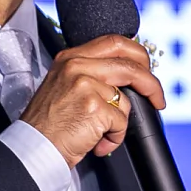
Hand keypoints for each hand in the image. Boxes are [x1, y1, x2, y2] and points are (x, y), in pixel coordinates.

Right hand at [20, 35, 165, 165]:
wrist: (33, 148)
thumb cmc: (48, 124)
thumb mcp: (64, 85)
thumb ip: (90, 74)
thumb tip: (125, 76)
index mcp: (70, 57)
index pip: (114, 42)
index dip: (137, 55)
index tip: (145, 70)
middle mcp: (76, 66)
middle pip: (130, 64)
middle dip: (151, 82)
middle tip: (157, 98)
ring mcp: (85, 84)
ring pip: (125, 100)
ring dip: (119, 124)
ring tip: (100, 134)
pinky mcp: (93, 107)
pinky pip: (121, 122)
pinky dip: (114, 138)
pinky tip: (96, 142)